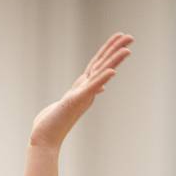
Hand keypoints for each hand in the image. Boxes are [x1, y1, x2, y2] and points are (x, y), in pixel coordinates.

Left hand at [29, 33, 132, 149]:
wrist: (44, 139)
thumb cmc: (52, 123)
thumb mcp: (69, 103)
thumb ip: (79, 94)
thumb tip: (96, 90)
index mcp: (83, 88)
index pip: (97, 64)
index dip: (108, 50)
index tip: (119, 36)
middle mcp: (86, 90)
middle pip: (102, 65)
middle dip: (115, 50)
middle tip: (131, 36)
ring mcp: (82, 96)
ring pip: (100, 74)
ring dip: (114, 62)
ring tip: (127, 50)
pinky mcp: (76, 101)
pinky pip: (91, 88)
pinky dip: (101, 79)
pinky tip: (112, 72)